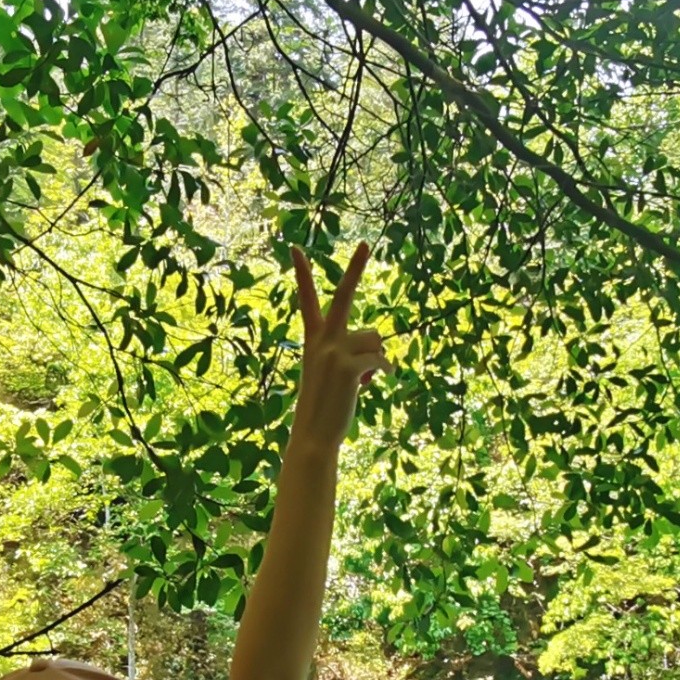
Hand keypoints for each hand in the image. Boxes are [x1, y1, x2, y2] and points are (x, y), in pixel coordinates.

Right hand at [292, 244, 384, 422]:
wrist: (313, 436)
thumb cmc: (323, 407)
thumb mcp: (330, 374)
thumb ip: (348, 356)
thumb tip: (380, 358)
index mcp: (313, 340)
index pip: (306, 300)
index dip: (302, 273)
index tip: (296, 248)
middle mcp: (322, 340)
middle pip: (344, 296)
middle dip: (355, 268)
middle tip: (365, 244)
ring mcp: (335, 352)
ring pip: (375, 339)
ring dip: (376, 359)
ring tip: (362, 380)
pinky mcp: (350, 367)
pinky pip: (381, 360)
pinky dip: (383, 373)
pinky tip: (369, 386)